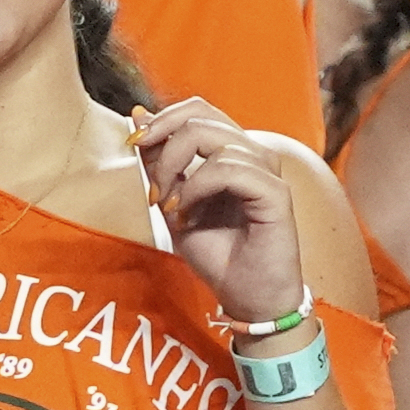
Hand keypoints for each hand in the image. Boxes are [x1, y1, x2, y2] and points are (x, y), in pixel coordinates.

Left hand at [134, 99, 304, 324]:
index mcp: (232, 152)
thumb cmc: (219, 256)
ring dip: (176, 170)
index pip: (196, 110)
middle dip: (163, 141)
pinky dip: (197, 188)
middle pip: (200, 115)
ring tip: (170, 207)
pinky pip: (228, 168)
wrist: (247, 298)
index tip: (133, 143)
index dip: (161, 120)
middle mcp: (252, 154)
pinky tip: (186, 212)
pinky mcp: (275, 192)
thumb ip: (160, 165)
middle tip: (152, 183)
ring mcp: (266, 171)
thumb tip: (138, 119)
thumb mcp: (174, 205)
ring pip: (212, 138)